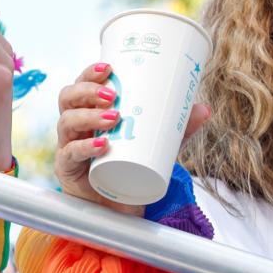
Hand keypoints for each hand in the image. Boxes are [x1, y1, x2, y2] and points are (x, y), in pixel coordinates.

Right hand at [54, 63, 208, 212]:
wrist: (120, 205)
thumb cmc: (133, 166)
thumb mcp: (160, 144)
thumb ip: (180, 128)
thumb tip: (205, 109)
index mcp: (91, 111)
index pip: (82, 85)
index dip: (90, 73)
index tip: (108, 67)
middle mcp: (75, 125)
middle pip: (67, 98)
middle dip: (87, 90)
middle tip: (112, 94)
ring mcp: (68, 146)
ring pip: (66, 122)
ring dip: (89, 116)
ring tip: (114, 117)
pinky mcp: (67, 169)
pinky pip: (69, 154)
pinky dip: (84, 147)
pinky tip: (101, 144)